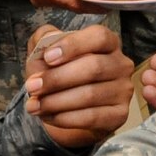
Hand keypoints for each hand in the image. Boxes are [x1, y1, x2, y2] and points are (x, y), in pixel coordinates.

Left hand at [24, 23, 132, 146]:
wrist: (70, 108)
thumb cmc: (61, 74)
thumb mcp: (48, 53)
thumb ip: (44, 40)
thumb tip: (48, 40)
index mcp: (108, 42)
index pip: (99, 37)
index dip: (73, 45)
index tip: (47, 57)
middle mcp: (121, 64)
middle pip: (94, 67)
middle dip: (57, 78)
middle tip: (32, 87)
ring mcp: (123, 90)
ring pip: (90, 95)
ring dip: (56, 102)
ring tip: (33, 105)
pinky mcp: (120, 114)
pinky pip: (92, 117)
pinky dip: (65, 118)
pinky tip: (48, 116)